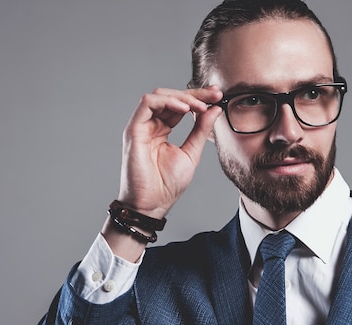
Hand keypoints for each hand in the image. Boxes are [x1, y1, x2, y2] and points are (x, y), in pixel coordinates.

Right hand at [118, 86, 222, 217]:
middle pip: (171, 97)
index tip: (218, 96)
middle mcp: (150, 125)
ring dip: (183, 97)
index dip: (198, 98)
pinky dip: (168, 101)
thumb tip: (214, 110)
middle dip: (195, 93)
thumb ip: (201, 131)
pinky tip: (185, 108)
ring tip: (201, 106)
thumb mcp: (191, 153)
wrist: (152, 204)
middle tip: (215, 95)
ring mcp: (141, 126)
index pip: (180, 106)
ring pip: (159, 96)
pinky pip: (147, 104)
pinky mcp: (134, 130)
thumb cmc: (167, 185)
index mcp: (162, 130)